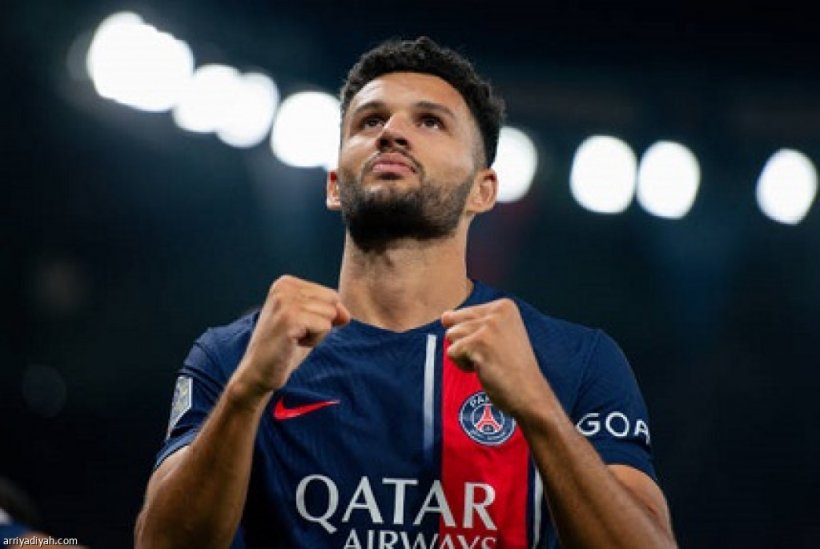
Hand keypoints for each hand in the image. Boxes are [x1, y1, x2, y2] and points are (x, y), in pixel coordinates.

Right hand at [234, 275, 349, 400]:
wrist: (258, 371)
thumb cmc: (284, 347)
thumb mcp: (309, 323)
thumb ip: (329, 311)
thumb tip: (346, 315)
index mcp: (286, 282)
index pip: (331, 295)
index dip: (320, 316)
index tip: (297, 326)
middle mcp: (284, 287)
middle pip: (332, 302)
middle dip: (320, 323)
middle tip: (295, 335)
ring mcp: (285, 302)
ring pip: (330, 315)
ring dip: (316, 333)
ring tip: (293, 339)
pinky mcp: (289, 319)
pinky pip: (325, 327)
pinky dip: (314, 341)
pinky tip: (293, 344)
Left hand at [441, 298, 548, 418]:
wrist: (528, 393)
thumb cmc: (512, 368)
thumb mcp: (497, 335)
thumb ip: (471, 322)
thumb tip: (444, 317)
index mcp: (504, 306)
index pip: (464, 313)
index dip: (474, 336)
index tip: (497, 347)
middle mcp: (497, 311)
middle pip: (455, 322)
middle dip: (466, 342)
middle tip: (491, 355)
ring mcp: (489, 326)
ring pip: (451, 336)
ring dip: (465, 355)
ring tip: (488, 362)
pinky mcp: (479, 343)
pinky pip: (452, 353)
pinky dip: (464, 365)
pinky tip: (484, 369)